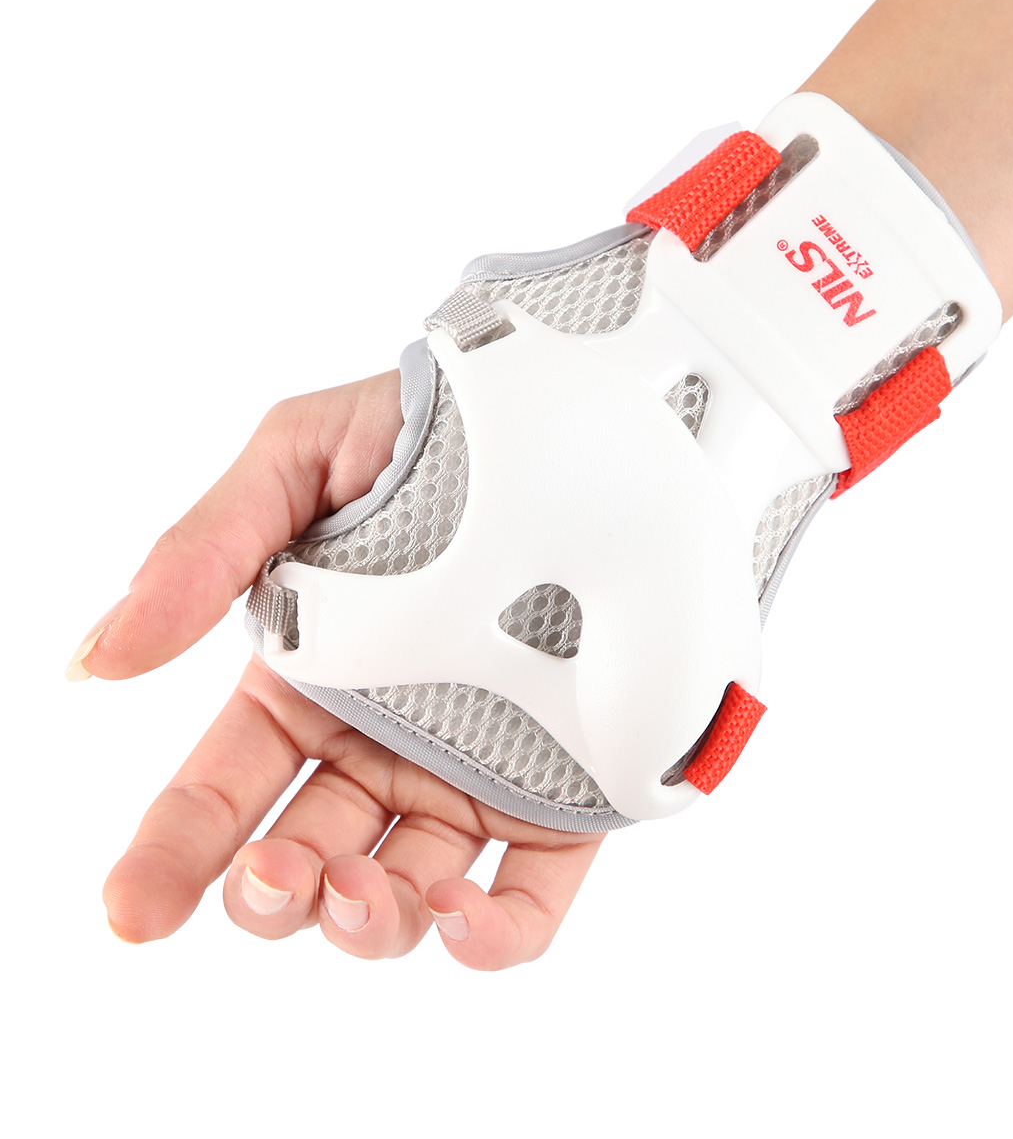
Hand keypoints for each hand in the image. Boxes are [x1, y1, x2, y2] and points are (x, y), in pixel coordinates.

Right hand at [78, 372, 602, 968]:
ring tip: (357, 892)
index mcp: (309, 686)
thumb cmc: (433, 432)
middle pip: (307, 862)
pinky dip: (489, 937)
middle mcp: (383, 747)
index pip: (221, 791)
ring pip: (407, 897)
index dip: (171, 856)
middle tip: (276, 871)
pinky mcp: (564, 795)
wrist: (573, 418)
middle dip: (275, 893)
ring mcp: (474, 778)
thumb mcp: (299, 460)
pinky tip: (460, 917)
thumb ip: (201, 557)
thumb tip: (94, 658)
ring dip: (369, 924)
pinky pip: (528, 899)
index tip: (132, 910)